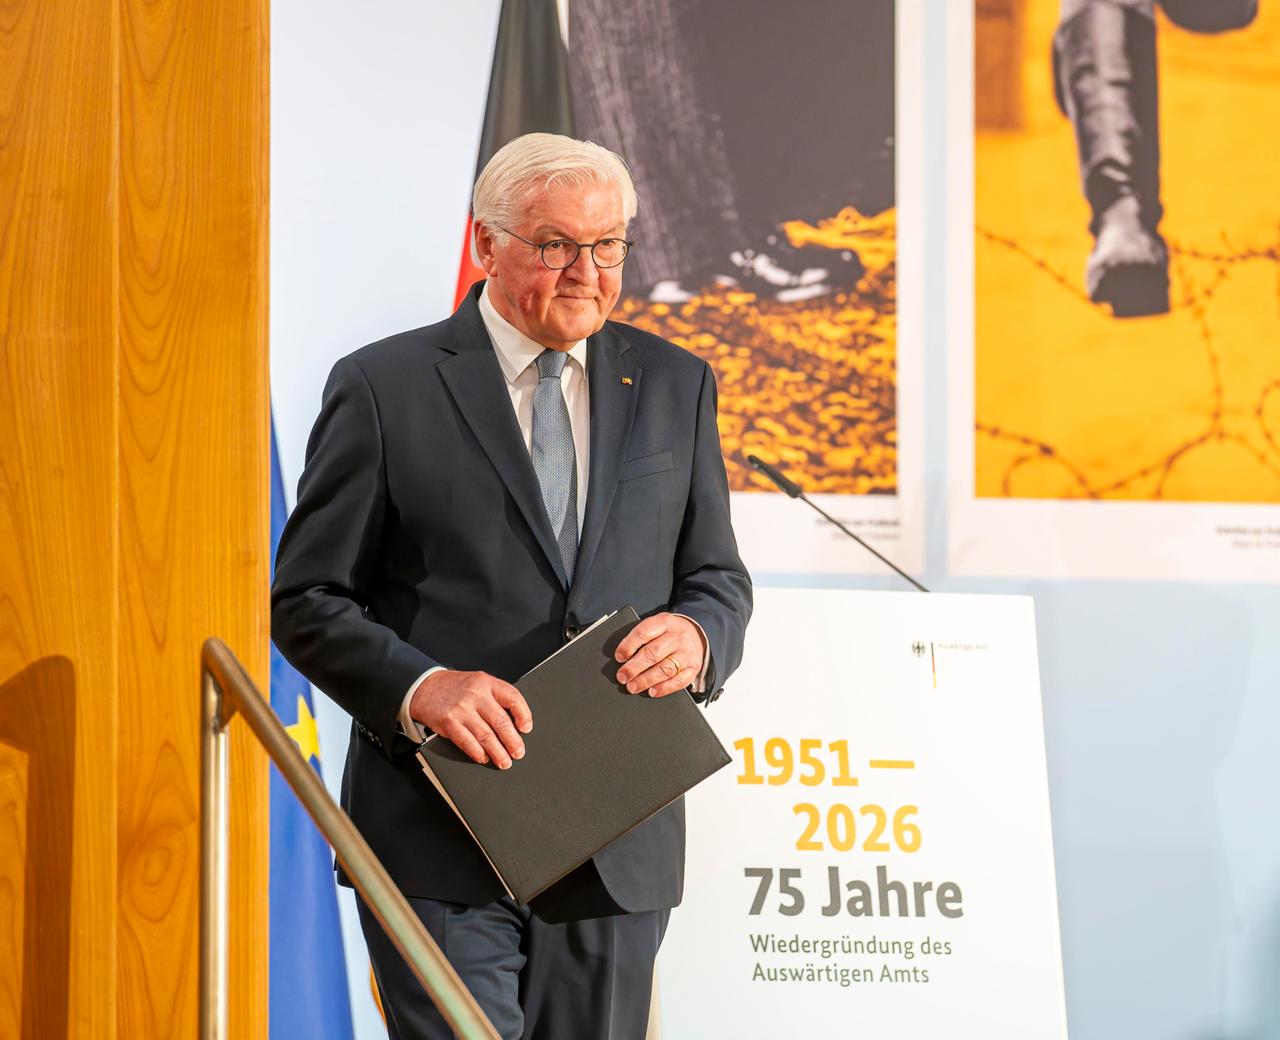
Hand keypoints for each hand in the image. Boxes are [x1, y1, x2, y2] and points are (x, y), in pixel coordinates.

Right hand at [410, 670, 531, 768]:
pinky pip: (467, 741)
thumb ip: (495, 697)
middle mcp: (476, 694)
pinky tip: (483, 757)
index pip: (512, 698)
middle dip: (512, 741)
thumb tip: (515, 722)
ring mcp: (461, 709)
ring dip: (497, 752)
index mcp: (487, 682)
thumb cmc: (455, 687)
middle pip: (501, 721)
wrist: (424, 686)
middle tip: (518, 752)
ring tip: (504, 761)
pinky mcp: (448, 722)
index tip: (526, 728)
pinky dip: (477, 752)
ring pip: (486, 735)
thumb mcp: (478, 683)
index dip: (523, 714)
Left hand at [614, 613, 704, 697]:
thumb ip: (641, 637)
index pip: (644, 632)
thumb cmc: (669, 631)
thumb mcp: (656, 625)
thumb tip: (622, 656)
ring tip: (633, 686)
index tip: (619, 657)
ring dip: (646, 680)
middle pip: (653, 653)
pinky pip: (680, 681)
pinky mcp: (694, 668)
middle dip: (634, 667)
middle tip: (623, 676)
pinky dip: (664, 688)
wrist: (696, 633)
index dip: (629, 646)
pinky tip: (652, 691)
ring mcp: (687, 653)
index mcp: (664, 622)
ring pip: (665, 669)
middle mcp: (677, 637)